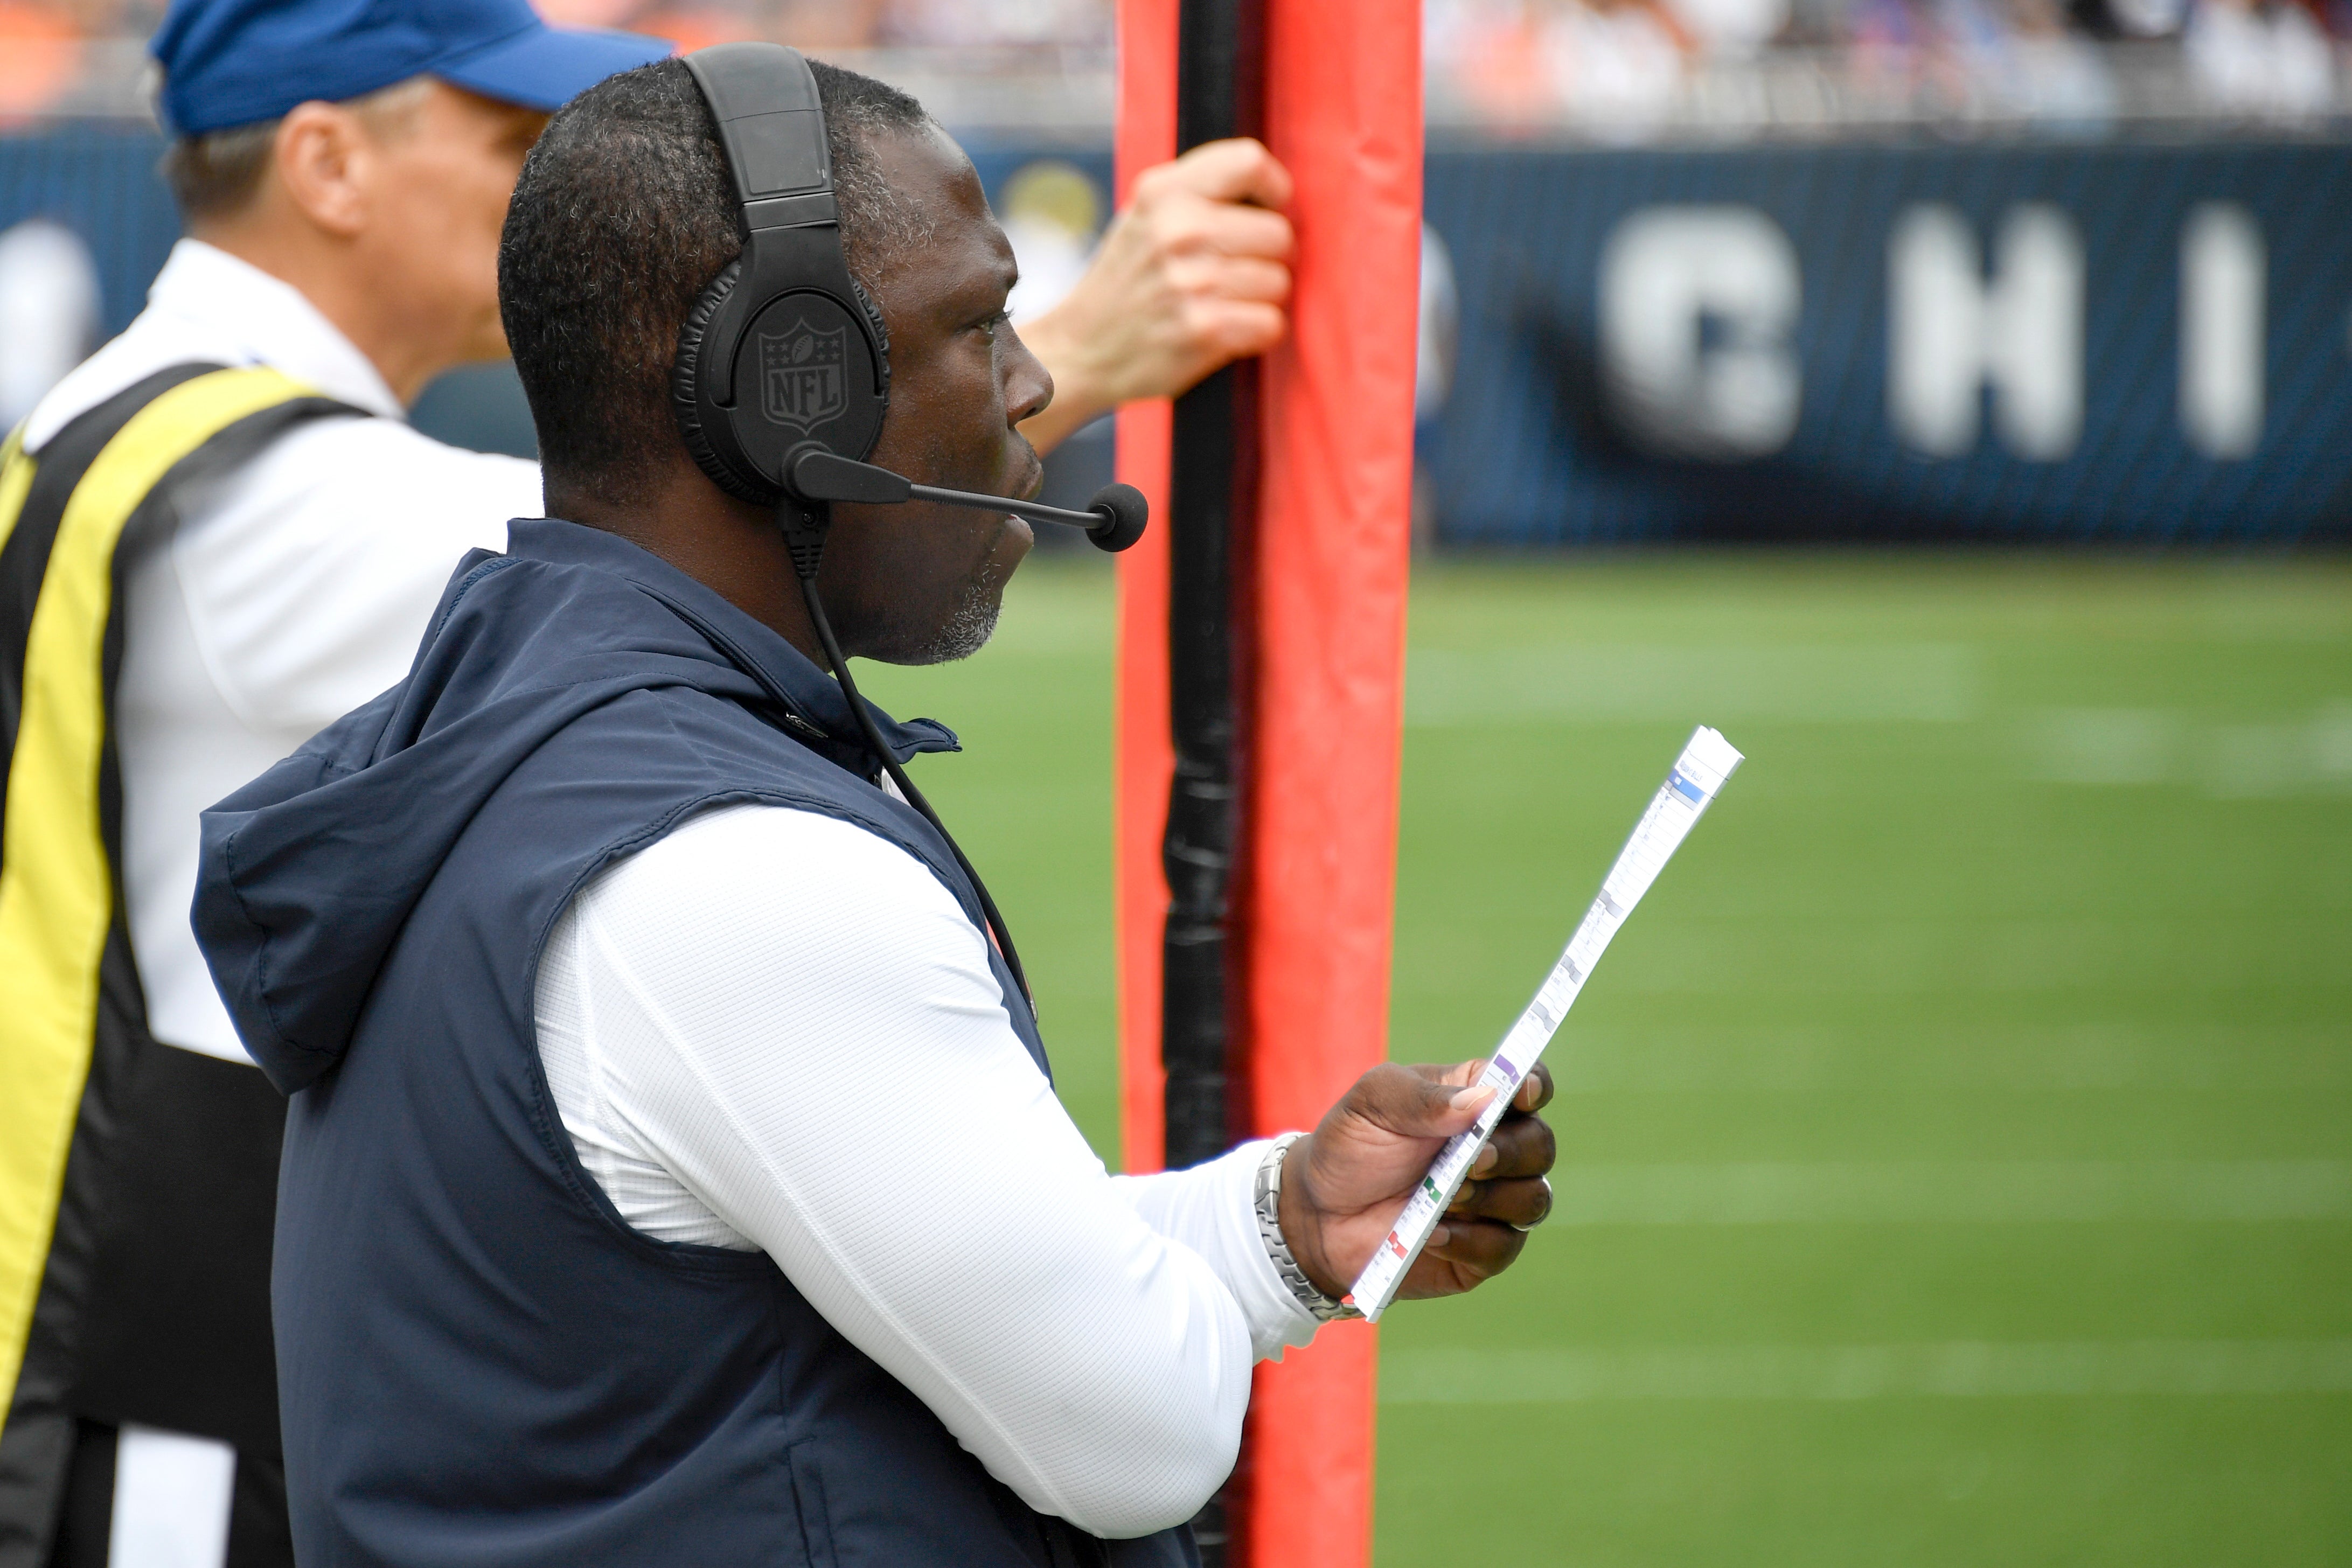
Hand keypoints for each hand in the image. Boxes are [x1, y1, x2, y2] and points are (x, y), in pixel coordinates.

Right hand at [1015, 138, 1293, 453]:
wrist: (1080, 350)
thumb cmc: (1126, 281)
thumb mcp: (1145, 215)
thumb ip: (1200, 193)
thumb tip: (1274, 195)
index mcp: (1163, 192)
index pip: (1250, 162)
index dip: (1273, 190)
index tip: (1266, 211)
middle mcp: (1178, 230)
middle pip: (1279, 233)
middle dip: (1267, 258)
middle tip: (1234, 272)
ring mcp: (1192, 281)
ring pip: (1279, 282)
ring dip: (1261, 300)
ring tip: (1222, 304)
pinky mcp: (1204, 329)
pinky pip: (1272, 324)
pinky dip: (1257, 333)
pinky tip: (1226, 331)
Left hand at [1276, 1061, 1556, 1305]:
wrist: (1319, 1214)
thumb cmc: (1351, 1147)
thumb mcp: (1372, 1103)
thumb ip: (1421, 1097)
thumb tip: (1482, 1100)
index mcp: (1476, 1100)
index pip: (1528, 1084)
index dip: (1534, 1085)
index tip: (1521, 1093)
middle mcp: (1496, 1150)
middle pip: (1540, 1145)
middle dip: (1511, 1153)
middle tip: (1471, 1160)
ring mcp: (1494, 1203)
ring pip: (1533, 1199)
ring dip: (1494, 1198)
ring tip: (1446, 1197)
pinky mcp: (1482, 1250)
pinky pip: (1502, 1248)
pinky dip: (1471, 1240)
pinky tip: (1433, 1234)